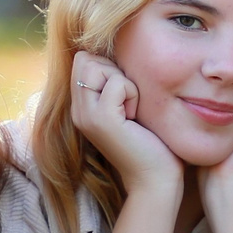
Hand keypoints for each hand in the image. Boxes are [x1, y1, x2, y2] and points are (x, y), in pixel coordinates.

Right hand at [69, 51, 180, 191]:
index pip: (83, 60)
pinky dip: (133, 94)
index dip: (108, 66)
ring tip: (131, 111)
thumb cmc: (150, 143)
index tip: (125, 96)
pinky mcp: (101, 120)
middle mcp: (78, 110)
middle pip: (86, 58)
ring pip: (97, 65)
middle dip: (113, 70)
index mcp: (82, 106)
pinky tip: (135, 118)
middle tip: (129, 102)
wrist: (155, 180)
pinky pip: (116, 83)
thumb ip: (115, 84)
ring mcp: (86, 115)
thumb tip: (116, 53)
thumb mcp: (128, 107)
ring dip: (124, 82)